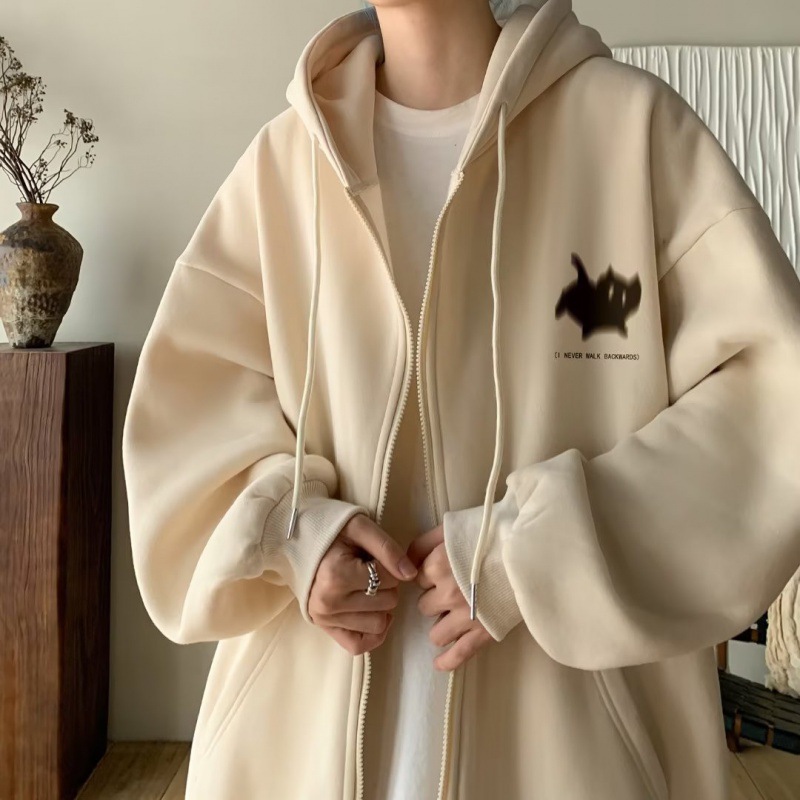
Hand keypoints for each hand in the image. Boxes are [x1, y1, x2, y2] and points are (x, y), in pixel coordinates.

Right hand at [308, 513, 417, 655]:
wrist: (297, 541)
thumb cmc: (330, 530)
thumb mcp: (360, 527)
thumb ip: (388, 549)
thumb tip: (411, 575)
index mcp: (337, 575)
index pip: (390, 578)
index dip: (391, 565)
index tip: (374, 556)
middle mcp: (329, 602)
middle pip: (388, 602)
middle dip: (388, 585)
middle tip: (371, 570)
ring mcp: (325, 618)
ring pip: (378, 623)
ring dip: (382, 606)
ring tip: (367, 587)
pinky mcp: (324, 628)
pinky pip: (358, 645)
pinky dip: (373, 634)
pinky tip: (373, 614)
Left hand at [407, 524, 493, 670]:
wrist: (528, 548)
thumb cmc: (490, 534)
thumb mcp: (451, 528)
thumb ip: (422, 543)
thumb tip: (406, 562)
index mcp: (437, 566)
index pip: (418, 579)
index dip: (429, 575)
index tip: (442, 571)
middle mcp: (447, 593)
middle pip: (425, 606)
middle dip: (435, 599)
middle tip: (453, 589)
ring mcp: (465, 616)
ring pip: (436, 634)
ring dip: (442, 625)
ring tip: (455, 616)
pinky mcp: (484, 632)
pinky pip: (459, 654)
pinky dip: (447, 661)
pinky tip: (439, 663)